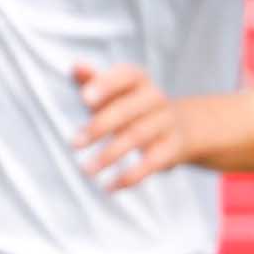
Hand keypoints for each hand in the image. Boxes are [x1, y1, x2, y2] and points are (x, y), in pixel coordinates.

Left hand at [73, 62, 199, 188]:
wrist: (179, 127)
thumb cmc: (131, 106)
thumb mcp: (113, 92)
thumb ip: (92, 80)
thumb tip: (75, 67)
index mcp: (139, 80)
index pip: (126, 75)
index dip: (107, 84)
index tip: (84, 98)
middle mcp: (156, 98)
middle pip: (128, 110)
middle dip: (100, 126)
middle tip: (74, 143)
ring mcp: (167, 123)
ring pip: (138, 137)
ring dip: (110, 154)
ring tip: (86, 170)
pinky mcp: (173, 149)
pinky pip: (152, 163)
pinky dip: (130, 176)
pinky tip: (109, 187)